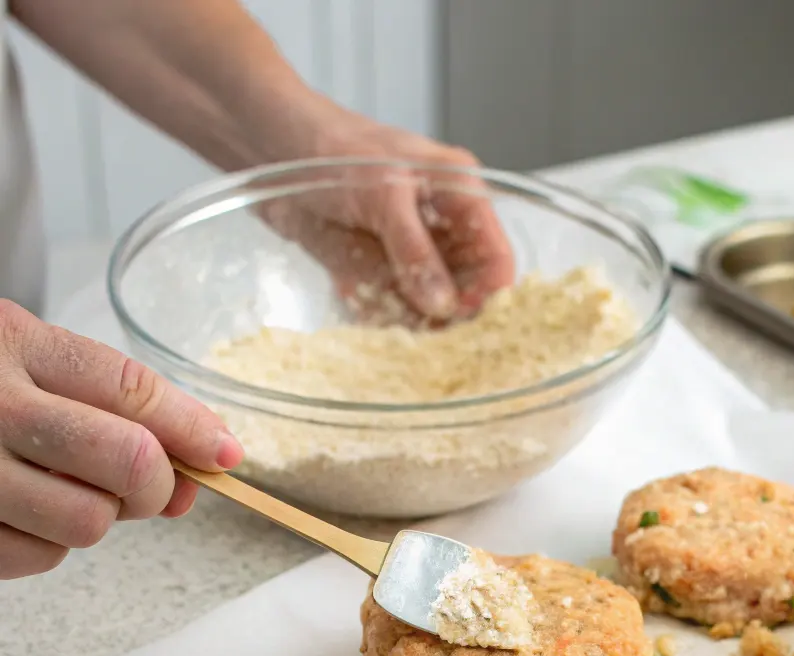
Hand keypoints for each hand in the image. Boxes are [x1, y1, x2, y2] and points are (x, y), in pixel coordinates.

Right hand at [0, 301, 243, 578]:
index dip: (192, 429)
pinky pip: (37, 558)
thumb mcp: (27, 360)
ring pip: (88, 523)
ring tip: (59, 487)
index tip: (226, 455)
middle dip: (154, 482)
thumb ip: (114, 405)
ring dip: (94, 515)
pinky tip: (19, 508)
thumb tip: (201, 467)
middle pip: (128, 462)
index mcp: (11, 343)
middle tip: (144, 483)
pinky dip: (45, 543)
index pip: (131, 390)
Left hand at [260, 107, 516, 321]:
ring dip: (414, 326)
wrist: (266, 145)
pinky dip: (380, 320)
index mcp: (460, 196)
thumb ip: (414, 250)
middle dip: (452, 320)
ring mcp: (408, 254)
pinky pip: (390, 309)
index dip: (488, 295)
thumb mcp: (384, 194)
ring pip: (429, 308)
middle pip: (467, 292)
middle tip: (431, 342)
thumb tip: (443, 305)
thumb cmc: (331, 146)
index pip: (496, 259)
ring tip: (394, 332)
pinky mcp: (376, 272)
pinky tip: (363, 313)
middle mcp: (441, 229)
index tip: (464, 323)